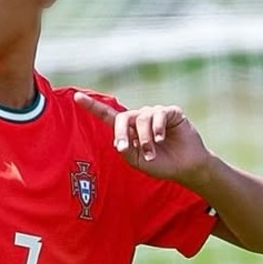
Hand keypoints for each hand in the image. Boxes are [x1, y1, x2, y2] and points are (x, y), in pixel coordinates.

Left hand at [74, 92, 213, 185]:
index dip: (92, 105)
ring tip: (152, 152)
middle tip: (126, 148)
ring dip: (145, 138)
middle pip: (123, 117)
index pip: (108, 115)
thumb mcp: (137, 161)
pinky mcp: (171, 112)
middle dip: (122, 133)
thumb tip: (119, 141)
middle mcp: (140, 118)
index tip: (76, 96)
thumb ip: (125, 151)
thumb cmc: (160, 164)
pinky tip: (161, 139)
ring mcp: (156, 113)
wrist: (186, 167)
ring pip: (141, 119)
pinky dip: (157, 128)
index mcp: (129, 129)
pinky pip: (159, 114)